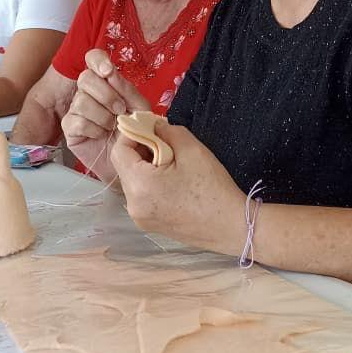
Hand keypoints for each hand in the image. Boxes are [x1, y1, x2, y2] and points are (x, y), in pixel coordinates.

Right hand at [61, 50, 148, 181]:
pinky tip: (101, 135)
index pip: (93, 59)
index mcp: (106, 83)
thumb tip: (111, 73)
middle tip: (120, 111)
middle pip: (85, 78)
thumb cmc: (136, 134)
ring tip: (112, 127)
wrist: (132, 161)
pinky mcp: (70, 128)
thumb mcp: (140, 109)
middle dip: (107, 95)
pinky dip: (94, 129)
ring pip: (81, 101)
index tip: (108, 72)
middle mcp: (89, 93)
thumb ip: (128, 90)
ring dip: (102, 116)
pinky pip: (77, 121)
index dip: (98, 61)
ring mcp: (77, 110)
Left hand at [111, 121, 244, 253]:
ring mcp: (140, 217)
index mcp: (140, 185)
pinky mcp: (149, 224)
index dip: (131, 134)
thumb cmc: (214, 189)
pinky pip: (141, 195)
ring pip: (132, 181)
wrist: (232, 226)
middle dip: (140, 150)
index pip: (119, 152)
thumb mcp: (193, 150)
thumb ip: (168, 131)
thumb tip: (153, 125)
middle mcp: (132, 205)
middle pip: (124, 167)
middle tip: (166, 143)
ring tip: (172, 163)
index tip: (150, 127)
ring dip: (146, 166)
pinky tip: (173, 181)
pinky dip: (151, 182)